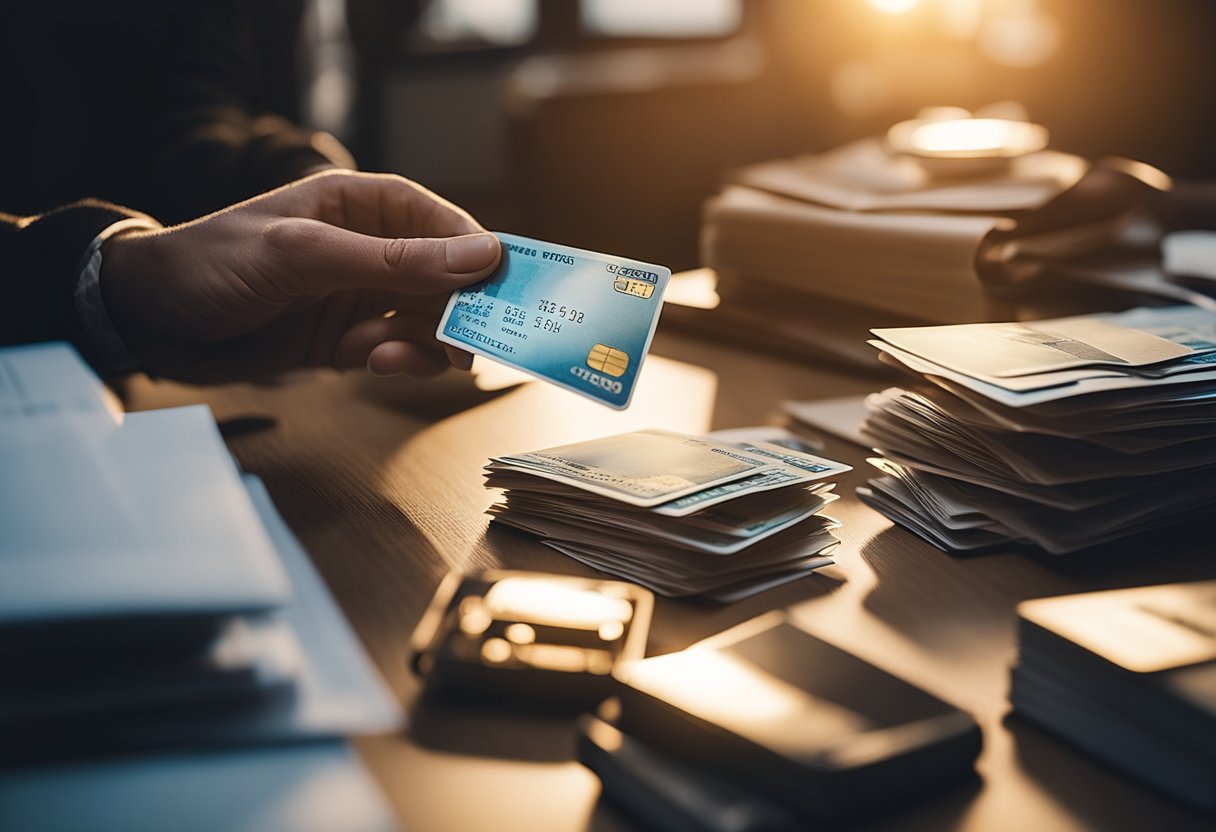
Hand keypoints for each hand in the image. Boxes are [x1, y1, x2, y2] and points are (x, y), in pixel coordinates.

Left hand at [100, 170, 501, 381]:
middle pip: (444, 277)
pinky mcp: (348, 340)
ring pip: (427, 321)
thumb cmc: (212, 264)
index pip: (440, 220)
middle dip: (459, 310)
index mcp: (361, 205)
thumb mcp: (303, 255)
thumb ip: (392, 260)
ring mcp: (360, 297)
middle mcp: (370, 250)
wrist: (148, 322)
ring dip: (422, 343)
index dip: (477, 251)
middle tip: (470, 342)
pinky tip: (371, 363)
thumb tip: (477, 256)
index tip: (506, 286)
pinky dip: (396, 362)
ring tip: (389, 356)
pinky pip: (397, 352)